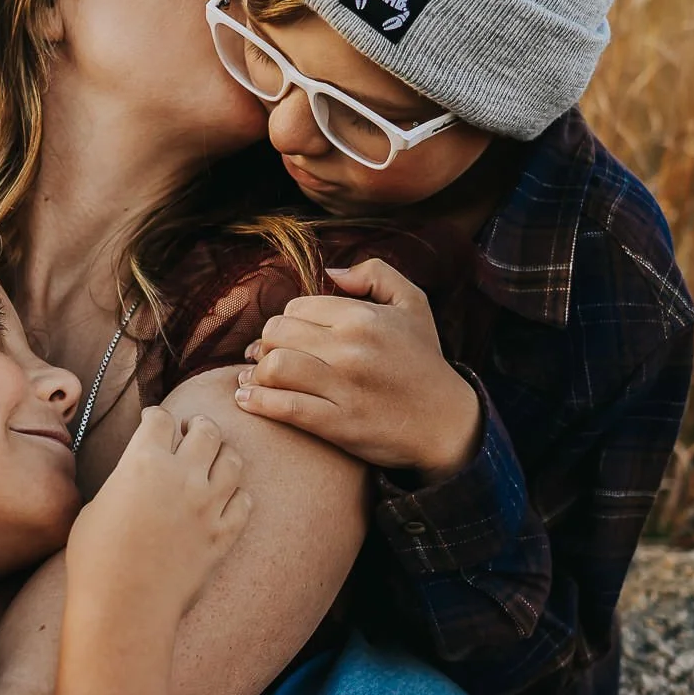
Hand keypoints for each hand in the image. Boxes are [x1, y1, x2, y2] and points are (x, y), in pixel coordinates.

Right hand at [69, 407, 249, 619]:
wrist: (123, 607)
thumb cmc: (95, 560)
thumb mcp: (96, 506)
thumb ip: (123, 481)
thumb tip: (135, 477)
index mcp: (143, 462)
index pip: (161, 419)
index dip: (156, 417)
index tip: (154, 421)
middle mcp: (182, 476)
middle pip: (206, 430)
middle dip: (198, 425)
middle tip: (190, 432)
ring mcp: (208, 506)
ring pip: (233, 461)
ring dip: (223, 454)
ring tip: (213, 459)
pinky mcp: (223, 535)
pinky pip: (245, 502)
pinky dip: (237, 496)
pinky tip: (226, 499)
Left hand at [233, 259, 480, 479]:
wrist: (446, 422)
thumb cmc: (424, 361)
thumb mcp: (413, 304)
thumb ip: (374, 274)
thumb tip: (331, 271)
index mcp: (363, 316)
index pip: (296, 308)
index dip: (287, 322)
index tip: (288, 337)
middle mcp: (351, 348)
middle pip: (277, 334)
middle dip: (264, 345)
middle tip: (266, 358)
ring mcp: (343, 387)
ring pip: (274, 367)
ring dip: (256, 373)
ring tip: (254, 379)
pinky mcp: (338, 424)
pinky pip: (284, 407)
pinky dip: (257, 402)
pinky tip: (247, 400)